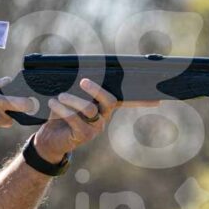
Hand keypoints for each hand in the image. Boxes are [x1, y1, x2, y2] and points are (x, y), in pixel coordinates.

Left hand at [32, 78, 157, 161]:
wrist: (50, 137)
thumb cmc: (62, 113)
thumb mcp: (70, 97)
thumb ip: (79, 87)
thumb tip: (79, 71)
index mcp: (105, 105)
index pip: (128, 100)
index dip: (143, 100)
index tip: (158, 99)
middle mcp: (104, 117)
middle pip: (110, 101)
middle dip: (97, 90)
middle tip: (83, 81)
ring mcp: (95, 128)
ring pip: (90, 109)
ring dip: (73, 100)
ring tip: (60, 96)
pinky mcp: (83, 136)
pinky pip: (75, 120)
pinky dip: (62, 109)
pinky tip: (54, 103)